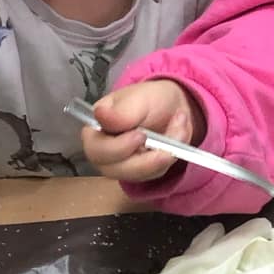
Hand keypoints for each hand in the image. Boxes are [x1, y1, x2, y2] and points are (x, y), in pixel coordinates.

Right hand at [80, 81, 203, 182]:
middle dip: (145, 159)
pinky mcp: (140, 172)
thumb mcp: (139, 98)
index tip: (141, 135)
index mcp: (95, 129)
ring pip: (137, 175)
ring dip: (164, 154)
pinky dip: (170, 157)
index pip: (95, 149)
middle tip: (167, 142)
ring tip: (178, 128)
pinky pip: (153, 174)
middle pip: (114, 169)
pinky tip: (176, 137)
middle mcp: (103, 151)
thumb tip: (99, 114)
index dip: (117, 148)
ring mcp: (121, 165)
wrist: (172, 107)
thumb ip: (121, 111)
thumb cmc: (150, 99)